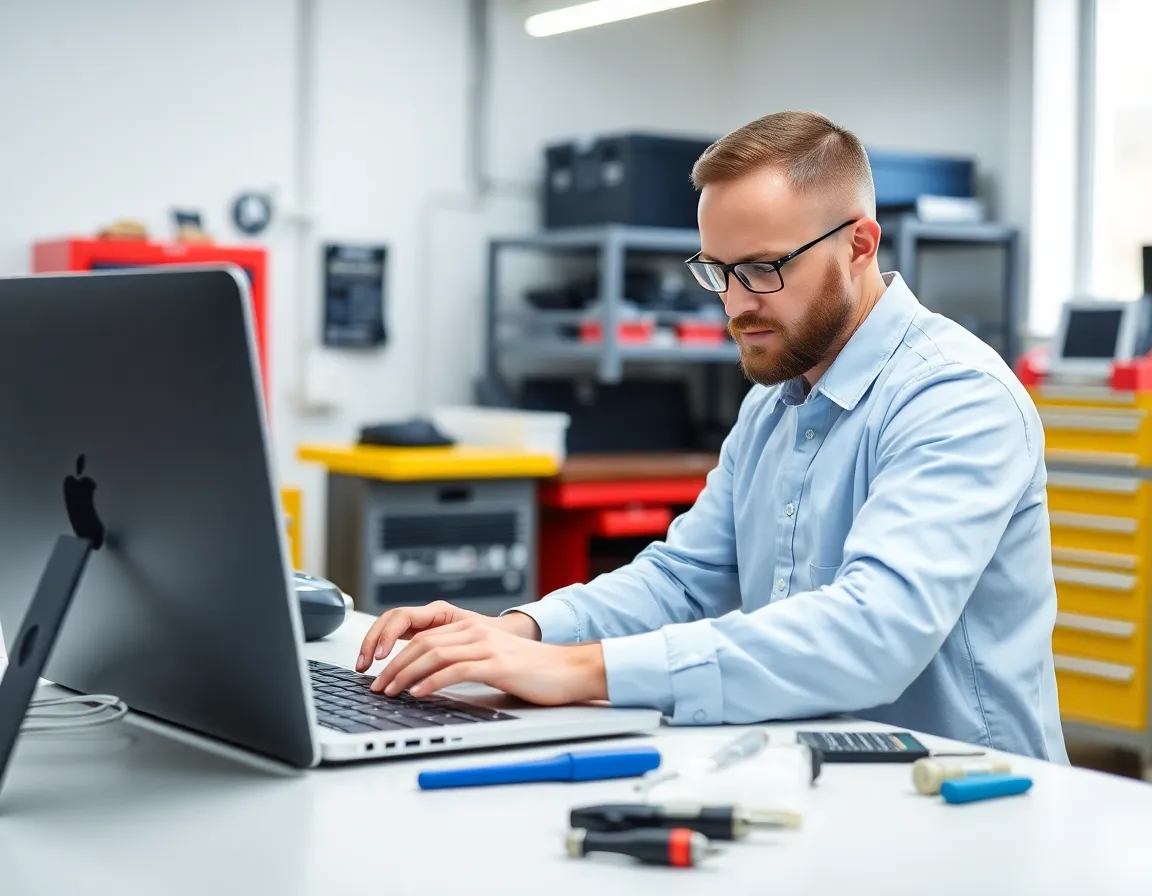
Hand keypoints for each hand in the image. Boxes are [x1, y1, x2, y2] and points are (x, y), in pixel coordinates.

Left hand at [370, 617, 605, 706]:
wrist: (569, 670)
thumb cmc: (533, 671)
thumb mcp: (492, 661)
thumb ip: (464, 663)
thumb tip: (429, 681)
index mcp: (472, 629)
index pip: (422, 635)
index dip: (396, 652)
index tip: (380, 671)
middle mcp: (476, 632)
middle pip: (422, 643)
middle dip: (393, 665)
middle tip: (377, 686)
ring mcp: (486, 646)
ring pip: (433, 654)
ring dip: (405, 674)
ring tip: (390, 692)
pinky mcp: (497, 664)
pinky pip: (455, 670)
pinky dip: (432, 682)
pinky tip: (419, 694)